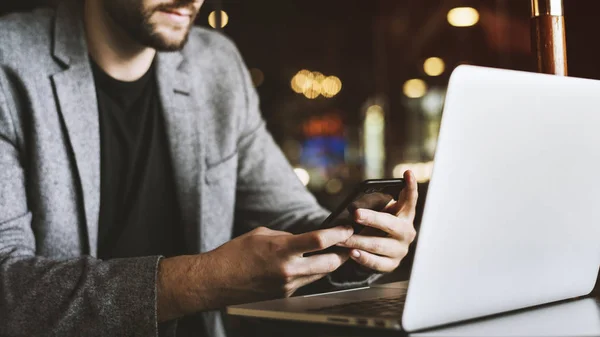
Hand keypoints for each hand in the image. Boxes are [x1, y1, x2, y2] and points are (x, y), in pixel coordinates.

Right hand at [204, 225, 352, 304]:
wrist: (217, 281)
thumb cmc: (235, 253)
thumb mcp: (262, 234)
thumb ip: (287, 236)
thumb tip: (303, 238)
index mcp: (281, 249)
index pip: (319, 240)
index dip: (338, 233)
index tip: (347, 227)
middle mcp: (288, 269)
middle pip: (329, 263)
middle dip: (344, 252)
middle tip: (352, 242)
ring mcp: (288, 285)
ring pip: (321, 274)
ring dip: (331, 263)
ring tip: (338, 252)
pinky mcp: (285, 294)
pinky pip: (306, 281)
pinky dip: (312, 272)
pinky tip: (313, 264)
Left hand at [337, 170, 417, 272]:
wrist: (377, 251)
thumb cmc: (376, 226)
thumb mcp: (378, 213)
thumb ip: (374, 206)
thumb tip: (354, 205)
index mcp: (405, 215)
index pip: (410, 199)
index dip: (410, 187)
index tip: (407, 173)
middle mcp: (407, 232)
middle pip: (390, 224)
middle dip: (372, 219)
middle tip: (355, 214)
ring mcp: (400, 250)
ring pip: (379, 245)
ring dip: (358, 241)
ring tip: (342, 238)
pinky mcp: (392, 264)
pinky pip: (377, 263)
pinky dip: (364, 258)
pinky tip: (352, 253)